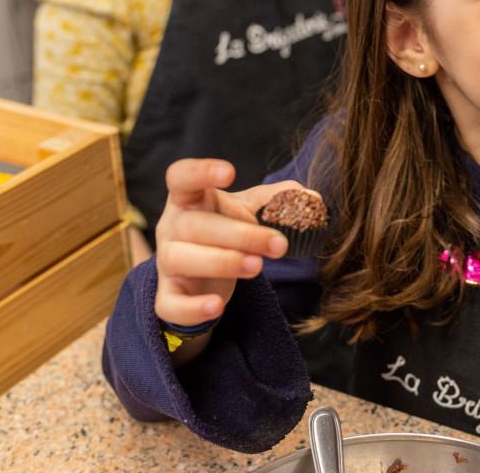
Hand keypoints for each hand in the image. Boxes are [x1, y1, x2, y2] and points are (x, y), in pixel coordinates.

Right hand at [153, 159, 291, 328]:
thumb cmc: (226, 232)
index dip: (200, 171)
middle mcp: (172, 227)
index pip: (181, 177)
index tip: (230, 173)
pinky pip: (170, 304)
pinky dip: (193, 308)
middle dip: (240, 235)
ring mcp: (167, 262)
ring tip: (256, 266)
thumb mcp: (250, 211)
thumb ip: (279, 200)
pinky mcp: (168, 296)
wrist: (206, 276)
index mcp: (190, 199)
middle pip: (194, 225)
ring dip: (222, 262)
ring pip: (182, 259)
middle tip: (279, 244)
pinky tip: (218, 306)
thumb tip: (313, 198)